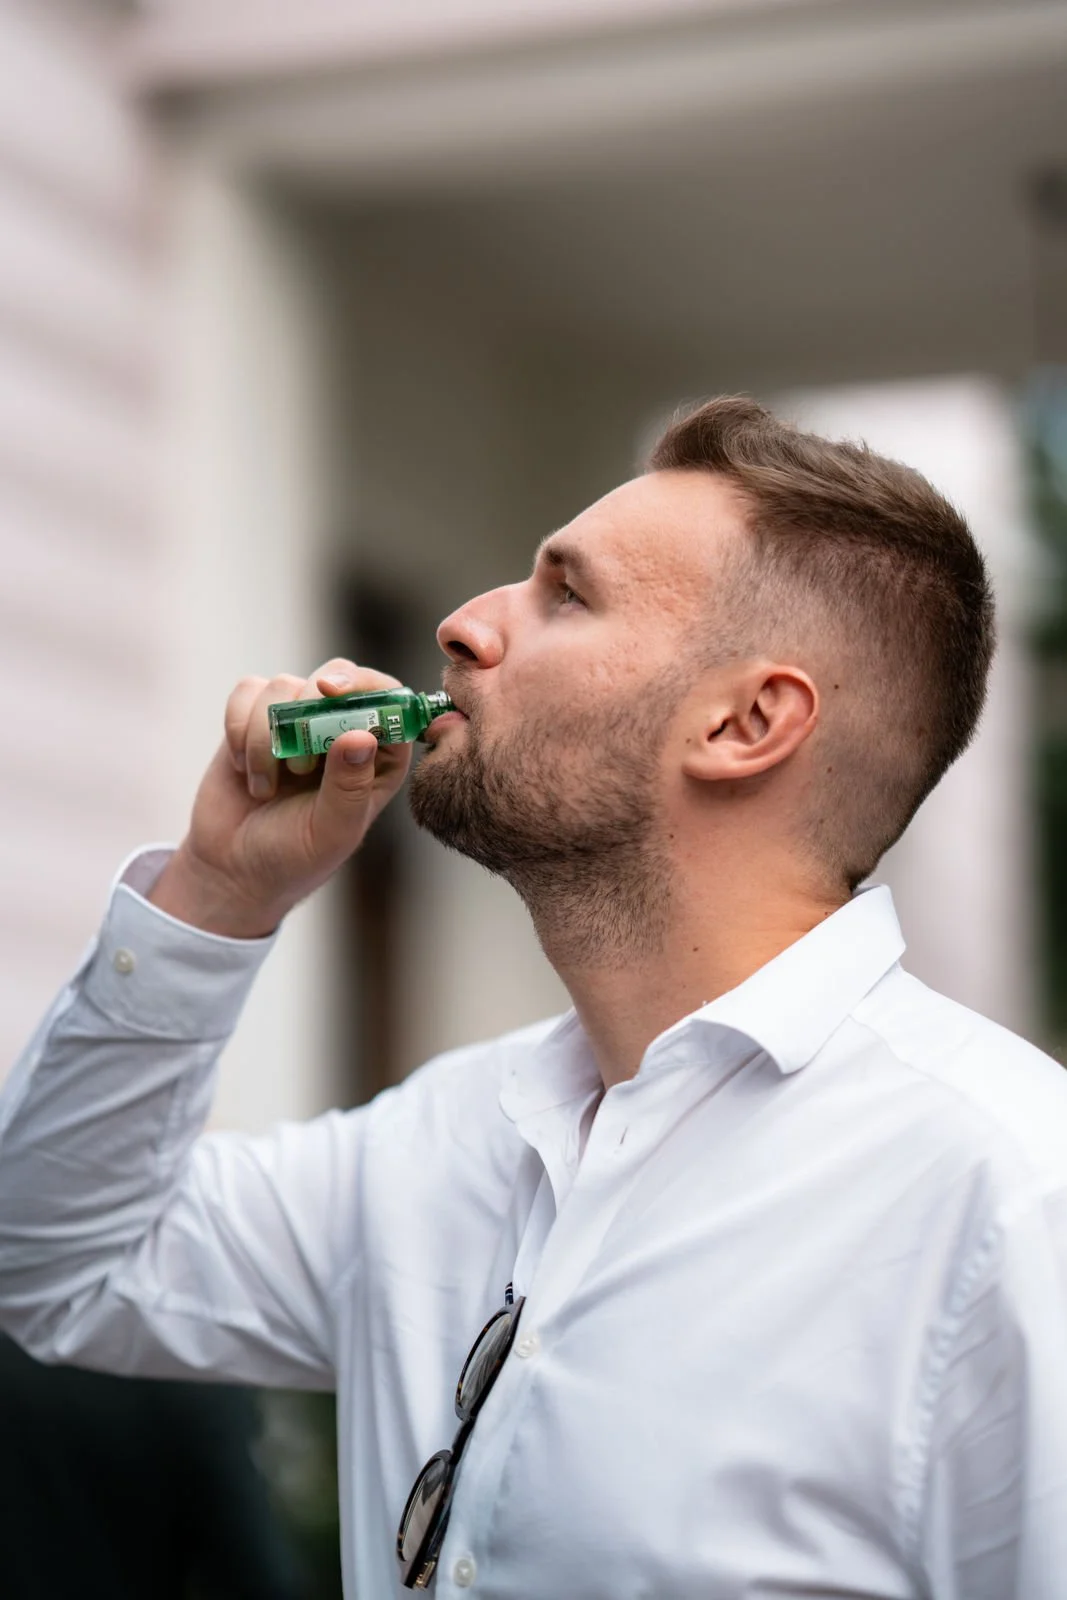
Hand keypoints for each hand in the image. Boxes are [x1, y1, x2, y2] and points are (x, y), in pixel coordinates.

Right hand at [149, 660, 412, 937]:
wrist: (233, 868)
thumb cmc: (294, 857)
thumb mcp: (331, 831)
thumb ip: (349, 786)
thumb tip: (361, 736)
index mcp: (380, 756)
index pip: (391, 701)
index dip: (368, 687)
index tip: (332, 693)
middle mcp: (343, 729)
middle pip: (341, 674)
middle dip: (313, 699)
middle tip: (294, 740)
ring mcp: (299, 720)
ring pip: (284, 684)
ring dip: (267, 735)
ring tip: (266, 786)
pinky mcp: (255, 717)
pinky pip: (247, 691)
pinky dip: (239, 727)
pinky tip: (243, 769)